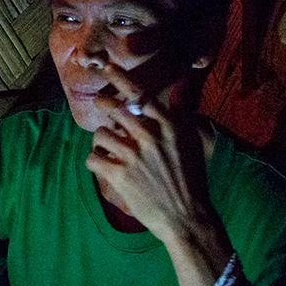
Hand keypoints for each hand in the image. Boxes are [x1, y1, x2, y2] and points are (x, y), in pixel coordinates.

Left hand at [85, 63, 214, 244]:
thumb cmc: (191, 179)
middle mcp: (150, 137)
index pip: (140, 94)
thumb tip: (184, 81)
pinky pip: (93, 158)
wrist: (188, 218)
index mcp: (169, 126)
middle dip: (104, 107)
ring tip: (111, 149)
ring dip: (102, 141)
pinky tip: (105, 166)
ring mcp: (134, 156)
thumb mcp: (192, 141)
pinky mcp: (120, 176)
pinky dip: (95, 161)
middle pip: (113, 109)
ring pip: (100, 134)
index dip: (120, 78)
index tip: (106, 67)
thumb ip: (182, 111)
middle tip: (105, 111)